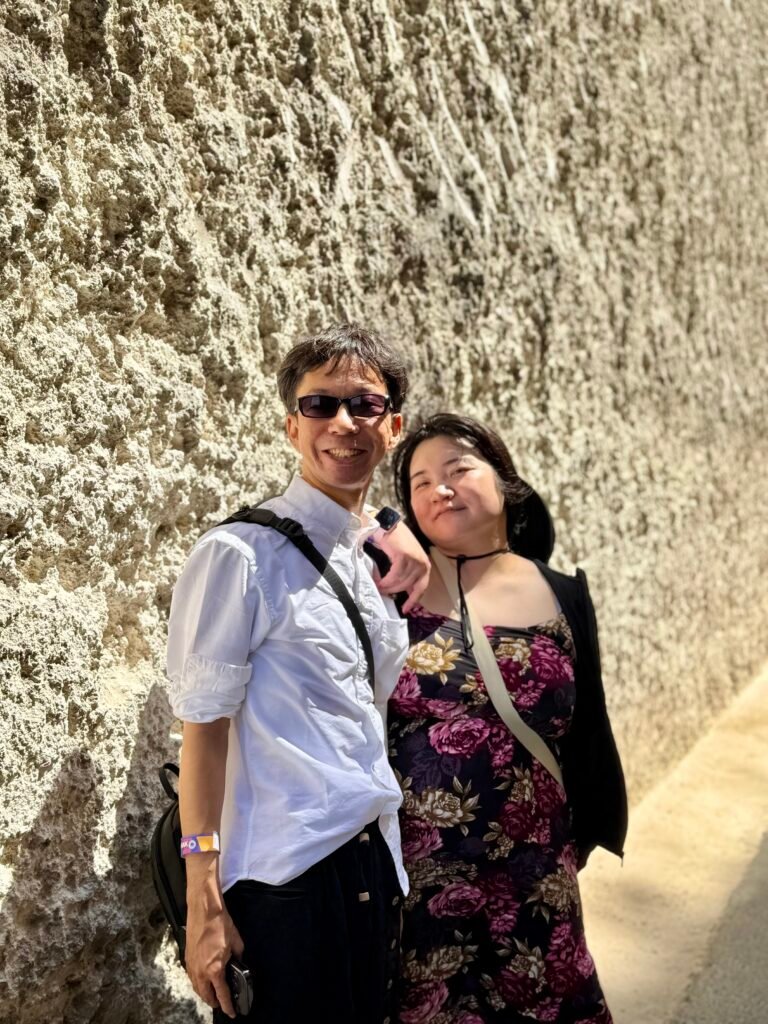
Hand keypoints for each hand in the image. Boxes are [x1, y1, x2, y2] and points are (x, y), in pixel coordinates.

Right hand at [185, 882, 244, 1017]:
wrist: (204, 909)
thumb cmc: (219, 923)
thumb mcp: (236, 941)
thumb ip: (239, 955)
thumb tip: (239, 960)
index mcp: (215, 969)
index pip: (222, 995)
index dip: (227, 1006)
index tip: (231, 1012)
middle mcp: (201, 971)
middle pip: (206, 995)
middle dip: (214, 1002)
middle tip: (221, 1003)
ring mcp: (192, 965)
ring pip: (197, 987)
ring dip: (204, 993)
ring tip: (211, 994)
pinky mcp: (187, 957)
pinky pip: (192, 977)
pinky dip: (197, 982)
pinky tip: (202, 979)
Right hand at [372, 521, 429, 613]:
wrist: (387, 523)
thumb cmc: (394, 539)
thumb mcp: (405, 558)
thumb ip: (405, 572)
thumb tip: (399, 588)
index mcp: (424, 564)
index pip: (421, 587)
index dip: (413, 599)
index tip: (405, 609)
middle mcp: (423, 563)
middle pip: (407, 586)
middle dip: (394, 591)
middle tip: (381, 592)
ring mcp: (414, 560)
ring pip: (400, 582)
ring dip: (387, 587)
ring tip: (377, 586)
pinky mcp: (404, 557)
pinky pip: (394, 576)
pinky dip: (385, 581)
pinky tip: (378, 582)